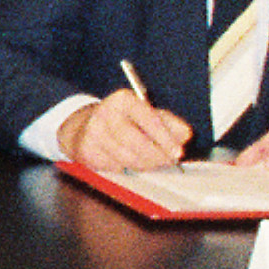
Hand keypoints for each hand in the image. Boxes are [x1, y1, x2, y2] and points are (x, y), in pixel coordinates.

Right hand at [65, 84, 191, 173]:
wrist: (84, 126)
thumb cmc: (123, 120)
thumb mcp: (147, 113)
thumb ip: (169, 123)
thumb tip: (185, 134)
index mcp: (123, 100)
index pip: (148, 119)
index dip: (165, 138)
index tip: (177, 152)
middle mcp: (105, 113)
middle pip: (135, 141)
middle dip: (155, 155)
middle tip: (168, 161)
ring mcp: (93, 133)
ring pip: (126, 157)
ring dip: (143, 164)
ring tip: (150, 161)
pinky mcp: (87, 150)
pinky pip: (114, 167)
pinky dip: (125, 168)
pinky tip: (127, 160)